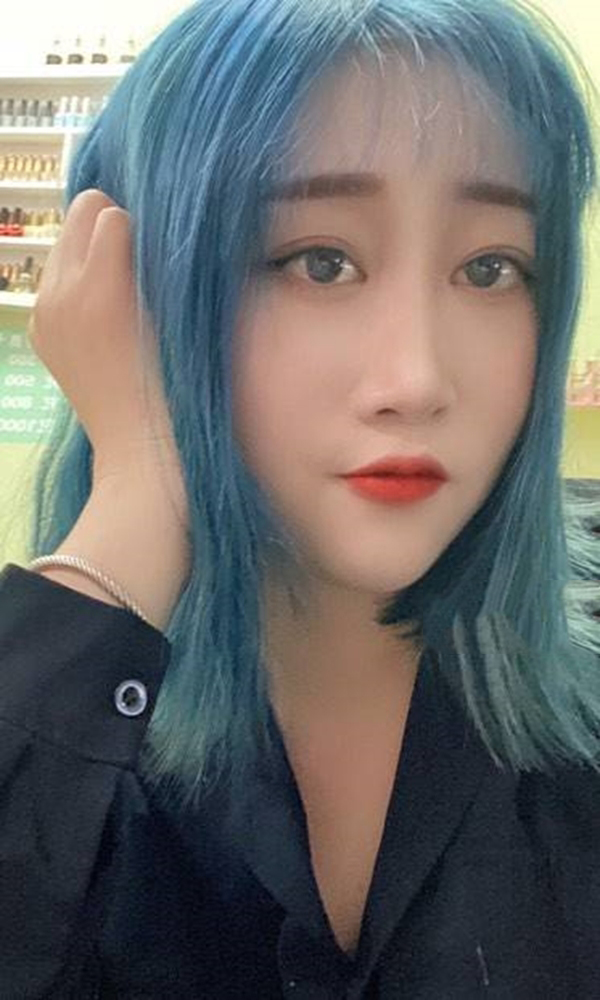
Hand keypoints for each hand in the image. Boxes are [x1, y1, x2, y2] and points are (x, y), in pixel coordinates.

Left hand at [27, 189, 188, 528]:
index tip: (159, 260)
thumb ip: (159, 261)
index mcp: (100, 289)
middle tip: (139, 268)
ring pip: (66, 243)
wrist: (141, 445)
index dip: (142, 229)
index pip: (110, 212)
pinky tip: (102, 318)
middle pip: (81, 213)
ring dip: (92, 254)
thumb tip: (147, 223)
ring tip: (121, 294)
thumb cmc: (179, 382)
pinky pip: (56, 278)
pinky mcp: (39, 329)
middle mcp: (61, 293)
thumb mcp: (179, 314)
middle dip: (111, 229)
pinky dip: (77, 284)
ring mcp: (44, 313)